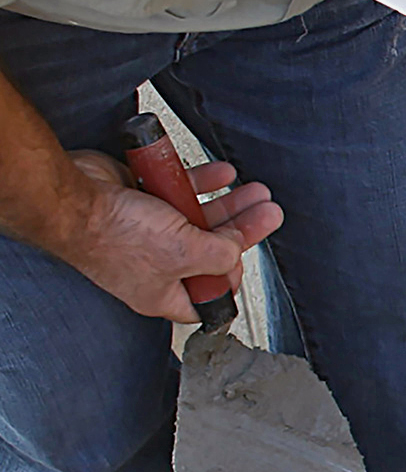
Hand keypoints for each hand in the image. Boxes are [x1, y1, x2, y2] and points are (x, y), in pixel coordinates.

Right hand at [57, 150, 283, 323]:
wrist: (72, 196)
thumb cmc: (113, 235)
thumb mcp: (185, 253)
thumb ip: (220, 255)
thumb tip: (237, 249)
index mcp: (163, 293)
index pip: (206, 297)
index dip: (229, 281)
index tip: (244, 261)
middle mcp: (156, 264)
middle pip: (211, 251)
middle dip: (243, 230)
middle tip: (268, 213)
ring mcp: (149, 232)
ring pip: (200, 218)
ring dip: (231, 203)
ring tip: (258, 191)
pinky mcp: (143, 201)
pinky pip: (180, 192)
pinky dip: (204, 182)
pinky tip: (225, 174)